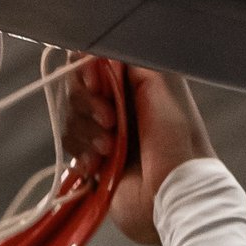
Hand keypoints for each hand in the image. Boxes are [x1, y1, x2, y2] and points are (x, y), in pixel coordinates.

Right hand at [67, 62, 213, 245]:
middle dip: (87, 105)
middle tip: (110, 123)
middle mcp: (116, 104)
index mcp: (132, 84)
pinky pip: (69, 147)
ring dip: (87, 133)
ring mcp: (102, 133)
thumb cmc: (176, 140)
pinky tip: (100, 166)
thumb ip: (129, 61)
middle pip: (73, 88)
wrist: (172, 195)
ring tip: (111, 150)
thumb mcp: (160, 86)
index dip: (86, 72)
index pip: (90, 62)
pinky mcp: (92, 161)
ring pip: (69, 117)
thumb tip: (96, 51)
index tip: (98, 86)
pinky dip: (82, 154)